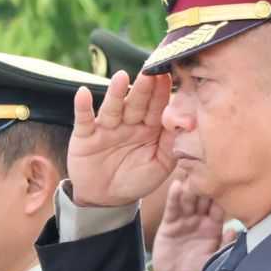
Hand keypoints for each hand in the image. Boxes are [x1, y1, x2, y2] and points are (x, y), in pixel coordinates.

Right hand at [68, 70, 174, 207]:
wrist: (107, 199)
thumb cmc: (137, 179)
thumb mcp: (160, 165)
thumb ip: (172, 144)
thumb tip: (188, 124)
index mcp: (149, 128)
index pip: (157, 107)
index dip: (162, 92)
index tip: (170, 76)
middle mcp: (128, 123)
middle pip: (137, 103)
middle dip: (144, 88)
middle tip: (151, 71)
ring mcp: (106, 127)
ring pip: (113, 107)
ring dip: (116, 93)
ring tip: (121, 77)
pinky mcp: (85, 136)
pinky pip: (84, 120)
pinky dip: (82, 106)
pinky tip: (83, 93)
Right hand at [150, 176, 228, 270]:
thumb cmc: (198, 269)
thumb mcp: (213, 261)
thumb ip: (225, 246)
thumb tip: (235, 231)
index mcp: (215, 226)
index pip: (221, 207)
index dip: (224, 195)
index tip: (228, 180)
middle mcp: (201, 218)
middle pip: (205, 198)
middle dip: (207, 186)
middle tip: (210, 171)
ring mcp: (186, 218)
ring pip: (189, 200)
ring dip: (192, 189)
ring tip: (194, 178)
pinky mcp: (170, 222)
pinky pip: (173, 207)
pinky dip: (174, 196)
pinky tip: (177, 185)